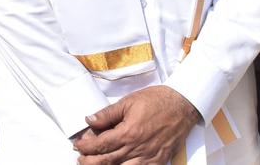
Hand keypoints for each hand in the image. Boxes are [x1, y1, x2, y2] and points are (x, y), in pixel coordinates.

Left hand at [72, 86, 200, 164]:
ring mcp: (150, 158)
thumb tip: (89, 120)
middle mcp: (138, 148)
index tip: (77, 145)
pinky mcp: (159, 161)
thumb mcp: (128, 102)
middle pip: (108, 161)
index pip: (100, 145)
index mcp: (128, 133)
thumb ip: (107, 114)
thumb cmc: (156, 101)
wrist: (183, 105)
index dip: (86, 147)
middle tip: (80, 159)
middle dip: (90, 162)